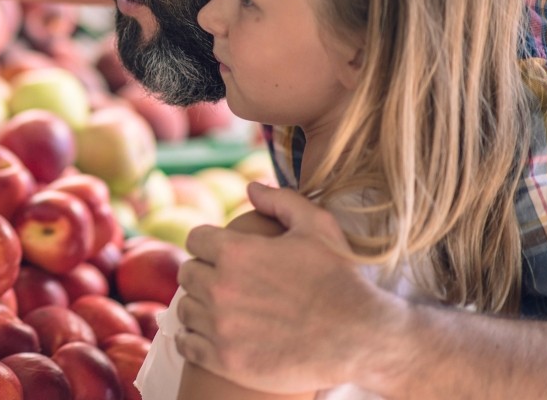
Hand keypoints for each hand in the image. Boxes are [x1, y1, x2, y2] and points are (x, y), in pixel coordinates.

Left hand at [174, 182, 406, 393]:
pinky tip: (209, 337)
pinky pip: (186, 344)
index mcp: (236, 252)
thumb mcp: (318, 228)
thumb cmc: (340, 279)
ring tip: (220, 310)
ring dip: (199, 306)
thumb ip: (281, 201)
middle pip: (188, 273)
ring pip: (185, 309)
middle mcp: (221, 288)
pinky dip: (193, 339)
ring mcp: (220, 327)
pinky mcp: (224, 360)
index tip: (221, 255)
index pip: (196, 240)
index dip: (209, 244)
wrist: (361, 338)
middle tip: (223, 283)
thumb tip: (250, 186)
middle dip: (204, 274)